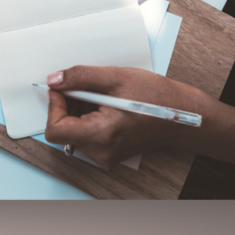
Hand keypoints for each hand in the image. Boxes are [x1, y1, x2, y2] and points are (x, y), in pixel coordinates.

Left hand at [43, 66, 206, 169]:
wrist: (181, 115)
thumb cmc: (155, 97)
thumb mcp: (115, 78)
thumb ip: (80, 77)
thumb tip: (53, 80)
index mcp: (101, 136)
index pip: (55, 130)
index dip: (55, 105)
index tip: (63, 87)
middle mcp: (100, 153)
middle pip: (64, 130)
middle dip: (69, 104)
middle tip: (88, 87)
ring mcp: (105, 156)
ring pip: (74, 132)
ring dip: (79, 109)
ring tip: (103, 95)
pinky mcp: (109, 153)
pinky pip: (87, 135)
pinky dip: (89, 117)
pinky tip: (107, 104)